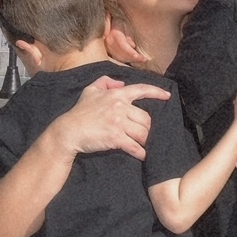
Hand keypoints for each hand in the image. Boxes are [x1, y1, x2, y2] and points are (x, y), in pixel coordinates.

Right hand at [54, 75, 169, 160]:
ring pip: (143, 132)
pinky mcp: (115, 138)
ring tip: (141, 144)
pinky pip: (135, 146)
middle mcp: (120, 107)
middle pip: (146, 118)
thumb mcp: (90, 90)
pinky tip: (141, 155)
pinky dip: (140, 152)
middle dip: (146, 128)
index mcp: (116, 95)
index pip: (141, 90)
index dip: (157, 92)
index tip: (167, 96)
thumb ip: (105, 82)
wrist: (69, 131)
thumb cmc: (79, 112)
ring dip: (144, 140)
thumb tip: (121, 84)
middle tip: (142, 134)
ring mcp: (118, 123)